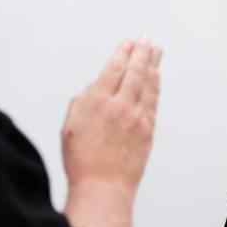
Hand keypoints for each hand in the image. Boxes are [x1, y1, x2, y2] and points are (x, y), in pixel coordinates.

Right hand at [62, 39, 161, 192]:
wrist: (103, 186)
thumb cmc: (81, 161)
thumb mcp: (70, 127)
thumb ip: (82, 102)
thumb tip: (94, 88)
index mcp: (96, 102)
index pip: (113, 70)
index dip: (122, 54)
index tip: (128, 44)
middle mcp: (118, 105)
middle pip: (134, 71)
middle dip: (141, 53)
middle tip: (146, 41)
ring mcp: (136, 117)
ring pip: (147, 83)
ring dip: (152, 64)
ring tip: (156, 51)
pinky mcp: (147, 129)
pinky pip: (153, 100)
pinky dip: (155, 85)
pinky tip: (156, 77)